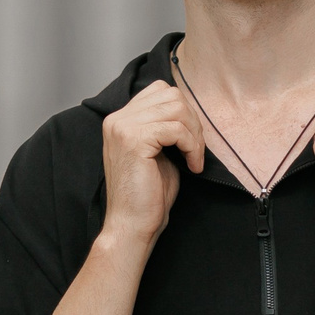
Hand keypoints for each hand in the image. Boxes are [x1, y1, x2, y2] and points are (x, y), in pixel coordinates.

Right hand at [102, 80, 204, 248]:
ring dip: (195, 135)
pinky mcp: (134, 140)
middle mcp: (118, 119)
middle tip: (196, 151)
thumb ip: (165, 127)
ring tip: (194, 159)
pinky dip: (192, 147)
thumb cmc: (147, 195)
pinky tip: (192, 166)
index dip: (184, 111)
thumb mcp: (158, 152)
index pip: (160, 90)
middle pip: (172, 95)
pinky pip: (177, 129)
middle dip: (193, 122)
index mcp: (120, 120)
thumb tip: (189, 111)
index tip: (191, 139)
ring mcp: (123, 127)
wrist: (132, 224)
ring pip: (177, 109)